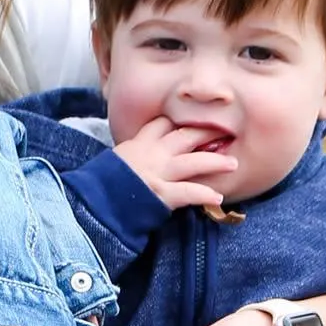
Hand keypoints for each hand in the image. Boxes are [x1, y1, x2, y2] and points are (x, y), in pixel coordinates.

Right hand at [113, 114, 240, 211]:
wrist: (93, 203)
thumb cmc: (101, 185)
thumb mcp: (115, 161)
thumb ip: (133, 155)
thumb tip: (144, 157)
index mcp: (138, 143)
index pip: (162, 124)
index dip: (178, 122)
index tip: (193, 122)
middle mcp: (151, 154)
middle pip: (184, 136)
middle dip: (207, 132)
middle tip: (225, 132)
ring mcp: (157, 174)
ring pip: (193, 162)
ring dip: (215, 162)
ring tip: (233, 163)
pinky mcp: (161, 194)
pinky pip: (188, 192)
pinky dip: (205, 194)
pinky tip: (217, 197)